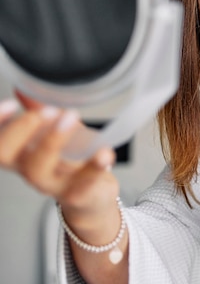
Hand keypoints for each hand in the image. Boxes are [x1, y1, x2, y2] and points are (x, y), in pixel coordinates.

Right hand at [0, 92, 117, 216]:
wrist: (92, 196)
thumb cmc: (70, 161)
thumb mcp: (56, 133)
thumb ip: (40, 110)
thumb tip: (24, 87)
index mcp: (20, 154)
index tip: (10, 104)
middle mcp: (29, 170)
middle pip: (6, 154)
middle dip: (21, 128)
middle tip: (47, 109)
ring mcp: (51, 184)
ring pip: (38, 169)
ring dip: (53, 140)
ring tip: (70, 117)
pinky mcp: (77, 192)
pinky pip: (84, 180)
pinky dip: (95, 165)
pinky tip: (104, 152)